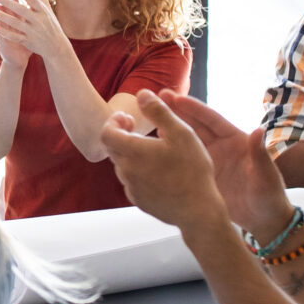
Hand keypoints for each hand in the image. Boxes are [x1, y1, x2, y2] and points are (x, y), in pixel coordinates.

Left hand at [0, 0, 70, 67]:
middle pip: (21, 10)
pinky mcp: (28, 42)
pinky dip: (3, 31)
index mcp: (43, 10)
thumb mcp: (46, 6)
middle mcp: (39, 20)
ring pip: (15, 23)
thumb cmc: (50, 22)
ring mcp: (33, 32)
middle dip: (7, 2)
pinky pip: (14, 36)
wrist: (56, 46)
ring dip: (2, 16)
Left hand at [100, 91, 233, 230]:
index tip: (128, 117)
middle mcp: (126, 171)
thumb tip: (141, 93)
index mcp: (133, 152)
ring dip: (130, 153)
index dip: (113, 122)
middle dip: (122, 134)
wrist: (198, 210)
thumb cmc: (192, 170)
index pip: (106, 133)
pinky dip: (138, 170)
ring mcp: (131, 188)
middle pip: (113, 148)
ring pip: (122, 164)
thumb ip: (159, 111)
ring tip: (152, 149)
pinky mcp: (139, 201)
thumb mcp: (181, 133)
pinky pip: (132, 180)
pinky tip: (158, 169)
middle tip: (136, 127)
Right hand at [150, 91, 296, 240]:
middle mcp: (221, 147)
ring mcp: (210, 161)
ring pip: (185, 141)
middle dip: (176, 111)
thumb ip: (260, 154)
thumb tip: (259, 131)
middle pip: (195, 124)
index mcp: (236, 140)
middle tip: (156, 98)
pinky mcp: (202, 176)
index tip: (176, 98)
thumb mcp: (266, 176)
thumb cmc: (270, 197)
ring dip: (169, 128)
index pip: (212, 120)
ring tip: (147, 118)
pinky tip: (151, 147)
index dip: (194, 108)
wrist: (264, 220)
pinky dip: (168, 151)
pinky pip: (182, 160)